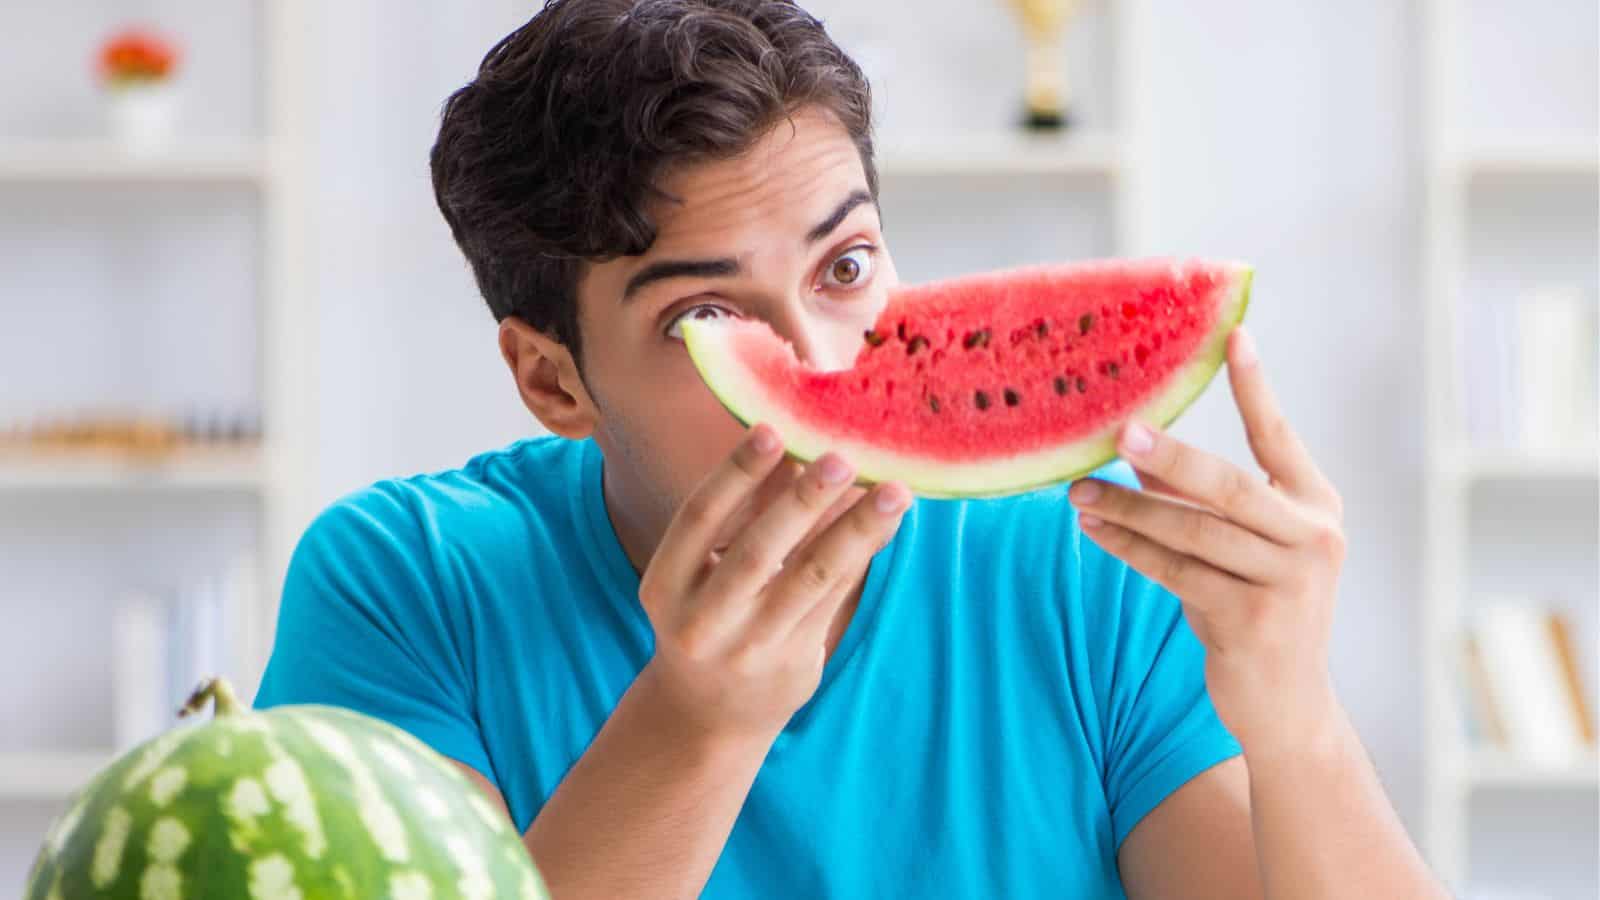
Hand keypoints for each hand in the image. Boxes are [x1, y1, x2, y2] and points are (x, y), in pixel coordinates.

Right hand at [636, 425, 910, 745]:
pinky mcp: (793, 663)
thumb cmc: (708, 618)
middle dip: (802, 502)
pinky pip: (833, 599)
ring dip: (855, 530)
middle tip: (841, 458)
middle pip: (757, 552)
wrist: (707, 716)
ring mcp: (749, 647)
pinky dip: (861, 556)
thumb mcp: (702, 572)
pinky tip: (887, 523)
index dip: (735, 474)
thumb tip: (792, 443)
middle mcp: (701, 620)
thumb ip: (744, 515)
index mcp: (665, 585)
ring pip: (809, 578)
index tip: (772, 429)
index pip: (698, 519)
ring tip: (893, 491)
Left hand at [1067, 327, 1346, 759]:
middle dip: (1169, 454)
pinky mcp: (1252, 619)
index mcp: (1317, 507)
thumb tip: (1140, 446)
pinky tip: (1094, 530)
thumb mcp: (1244, 551)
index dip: (1256, 387)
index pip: (1280, 437)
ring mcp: (1287, 581)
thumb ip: (1208, 504)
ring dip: (1129, 506)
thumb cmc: (1257, 612)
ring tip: (1079, 489)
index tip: (1233, 333)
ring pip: (1193, 530)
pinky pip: (1176, 571)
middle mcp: (1313, 538)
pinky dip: (1130, 548)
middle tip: (1118, 427)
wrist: (1287, 706)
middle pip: (1228, 484)